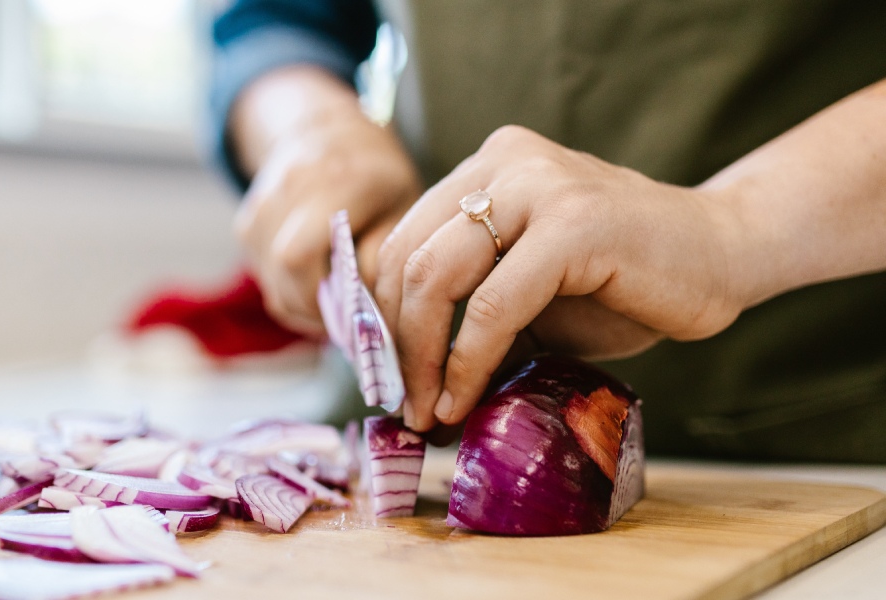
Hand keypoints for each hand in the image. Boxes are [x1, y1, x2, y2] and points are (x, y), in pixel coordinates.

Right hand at [230, 67, 420, 335]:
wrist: (326, 130)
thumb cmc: (378, 176)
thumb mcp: (403, 208)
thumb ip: (383, 258)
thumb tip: (361, 313)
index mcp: (335, 180)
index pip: (298, 256)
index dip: (320, 298)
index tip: (353, 315)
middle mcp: (288, 187)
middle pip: (281, 274)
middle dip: (315, 308)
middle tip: (349, 317)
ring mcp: (260, 204)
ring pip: (271, 284)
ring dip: (304, 303)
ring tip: (337, 298)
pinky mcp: (246, 224)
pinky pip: (264, 277)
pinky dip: (290, 291)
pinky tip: (317, 282)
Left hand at [374, 125, 744, 431]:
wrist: (728, 255)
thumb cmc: (626, 282)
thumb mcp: (529, 293)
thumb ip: (470, 313)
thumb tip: (407, 383)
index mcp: (488, 168)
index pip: (403, 242)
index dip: (383, 316)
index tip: (390, 378)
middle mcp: (505, 162)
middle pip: (408, 259)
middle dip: (396, 343)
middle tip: (405, 405)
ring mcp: (539, 185)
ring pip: (436, 276)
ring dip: (423, 358)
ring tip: (430, 411)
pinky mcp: (574, 224)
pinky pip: (493, 304)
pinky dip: (468, 361)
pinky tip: (463, 398)